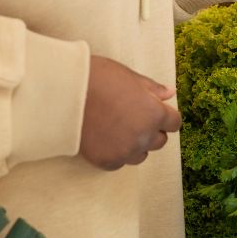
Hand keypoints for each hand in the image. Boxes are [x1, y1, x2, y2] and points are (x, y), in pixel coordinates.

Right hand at [79, 56, 180, 170]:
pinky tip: (103, 137)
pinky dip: (115, 152)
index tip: (152, 110)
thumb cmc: (96, 77)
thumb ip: (152, 88)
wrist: (62, 93)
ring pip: (141, 155)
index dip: (164, 116)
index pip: (174, 123)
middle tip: (130, 117)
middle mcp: (144, 136)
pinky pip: (120, 162)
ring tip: (116, 127)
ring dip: (135, 144)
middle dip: (151, 130)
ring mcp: (126, 151)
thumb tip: (170, 94)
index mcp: (154, 113)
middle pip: (160, 141)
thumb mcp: (128, 76)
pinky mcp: (107, 161)